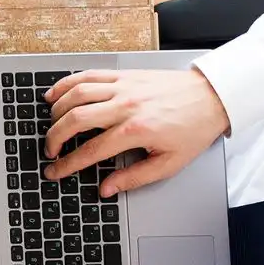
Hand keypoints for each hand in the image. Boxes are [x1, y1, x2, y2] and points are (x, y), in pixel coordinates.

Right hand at [42, 67, 228, 195]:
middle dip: (54, 137)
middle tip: (50, 150)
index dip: (67, 164)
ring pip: (76, 94)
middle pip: (75, 119)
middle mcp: (126, 106)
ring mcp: (124, 87)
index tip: (55, 171)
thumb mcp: (170, 163)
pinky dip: (67, 84)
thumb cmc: (194, 128)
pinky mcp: (124, 75)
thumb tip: (107, 188)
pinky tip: (55, 94)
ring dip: (57, 111)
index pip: (91, 150)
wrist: (213, 97)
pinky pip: (88, 75)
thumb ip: (135, 178)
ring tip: (50, 125)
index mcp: (137, 130)